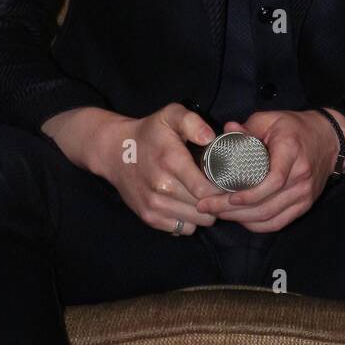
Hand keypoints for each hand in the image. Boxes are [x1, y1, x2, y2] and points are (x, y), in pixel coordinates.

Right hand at [43, 102, 221, 235]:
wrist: (115, 151)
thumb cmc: (150, 133)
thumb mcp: (170, 115)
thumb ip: (192, 122)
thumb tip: (210, 138)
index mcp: (171, 161)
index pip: (206, 190)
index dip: (222, 189)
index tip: (228, 181)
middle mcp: (162, 187)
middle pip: (205, 209)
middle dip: (216, 200)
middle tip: (217, 188)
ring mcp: (154, 205)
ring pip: (196, 222)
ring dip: (204, 212)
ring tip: (203, 195)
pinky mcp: (149, 217)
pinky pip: (182, 229)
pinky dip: (189, 220)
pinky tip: (188, 204)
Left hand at [195, 109, 340, 232]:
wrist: (329, 139)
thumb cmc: (296, 128)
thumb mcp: (271, 119)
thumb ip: (248, 127)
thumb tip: (227, 130)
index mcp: (291, 152)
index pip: (273, 180)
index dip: (250, 193)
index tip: (228, 197)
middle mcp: (300, 177)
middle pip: (265, 204)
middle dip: (231, 210)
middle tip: (205, 205)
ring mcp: (304, 194)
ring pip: (269, 217)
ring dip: (240, 219)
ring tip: (216, 212)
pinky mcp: (304, 205)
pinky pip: (278, 223)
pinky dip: (257, 225)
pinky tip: (239, 219)